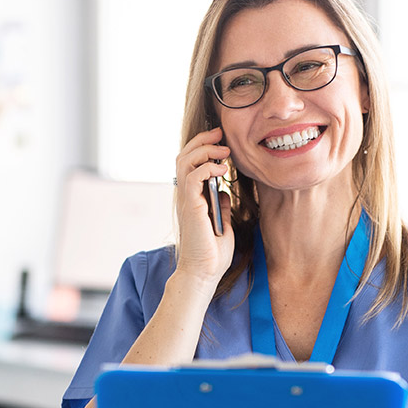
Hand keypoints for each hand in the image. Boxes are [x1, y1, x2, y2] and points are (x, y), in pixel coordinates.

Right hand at [174, 127, 233, 284]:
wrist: (204, 272)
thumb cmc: (212, 254)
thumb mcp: (222, 224)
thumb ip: (220, 206)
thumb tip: (224, 192)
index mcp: (192, 198)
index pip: (190, 164)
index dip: (203, 148)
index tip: (221, 141)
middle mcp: (185, 196)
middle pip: (184, 156)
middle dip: (202, 140)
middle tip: (221, 134)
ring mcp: (186, 200)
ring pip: (185, 161)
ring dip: (205, 150)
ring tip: (224, 150)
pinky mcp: (191, 206)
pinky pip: (193, 176)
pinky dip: (207, 167)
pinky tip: (222, 170)